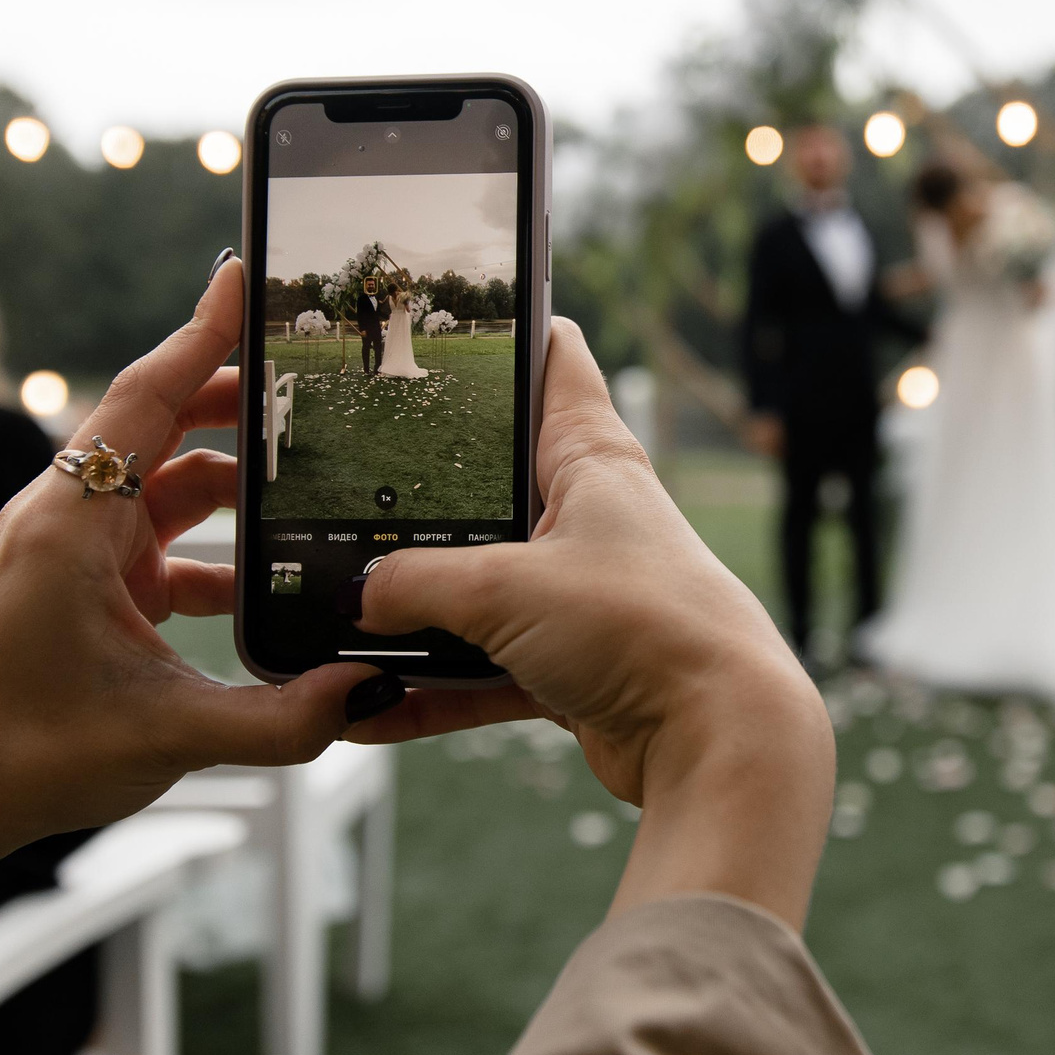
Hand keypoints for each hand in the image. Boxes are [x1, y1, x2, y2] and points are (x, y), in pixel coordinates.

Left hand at [0, 257, 371, 843]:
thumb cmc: (22, 756)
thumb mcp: (168, 737)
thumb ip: (281, 717)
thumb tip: (372, 689)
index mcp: (72, 524)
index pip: (146, 397)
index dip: (200, 335)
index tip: (244, 279)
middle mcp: (66, 517)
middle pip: (161, 423)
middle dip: (238, 397)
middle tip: (313, 376)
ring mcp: (73, 548)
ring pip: (165, 480)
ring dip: (234, 475)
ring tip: (311, 471)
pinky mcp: (82, 584)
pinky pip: (159, 535)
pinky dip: (216, 542)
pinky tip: (270, 573)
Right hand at [353, 320, 833, 927]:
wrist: (718, 740)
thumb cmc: (643, 629)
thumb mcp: (503, 588)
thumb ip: (415, 584)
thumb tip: (360, 597)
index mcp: (591, 457)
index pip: (554, 359)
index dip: (510, 326)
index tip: (449, 314)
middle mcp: (591, 517)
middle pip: (493, 481)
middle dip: (420, 492)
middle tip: (340, 486)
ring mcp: (583, 593)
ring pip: (480, 587)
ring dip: (416, 610)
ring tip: (336, 617)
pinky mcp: (578, 665)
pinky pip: (486, 669)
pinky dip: (433, 689)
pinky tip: (369, 708)